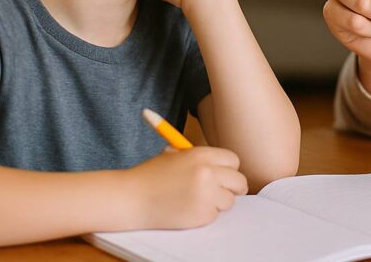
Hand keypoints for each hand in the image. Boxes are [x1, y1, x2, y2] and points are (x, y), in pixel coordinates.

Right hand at [125, 146, 247, 229]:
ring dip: (218, 202)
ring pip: (229, 201)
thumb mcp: (175, 155)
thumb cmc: (151, 176)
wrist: (132, 198)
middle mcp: (208, 173)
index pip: (233, 160)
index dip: (229, 169)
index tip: (226, 175)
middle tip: (222, 192)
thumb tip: (223, 166)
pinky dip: (205, 215)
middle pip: (239, 181)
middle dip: (233, 188)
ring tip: (196, 200)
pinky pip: (215, 215)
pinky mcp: (202, 215)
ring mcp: (206, 195)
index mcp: (201, 154)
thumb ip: (200, 158)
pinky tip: (187, 209)